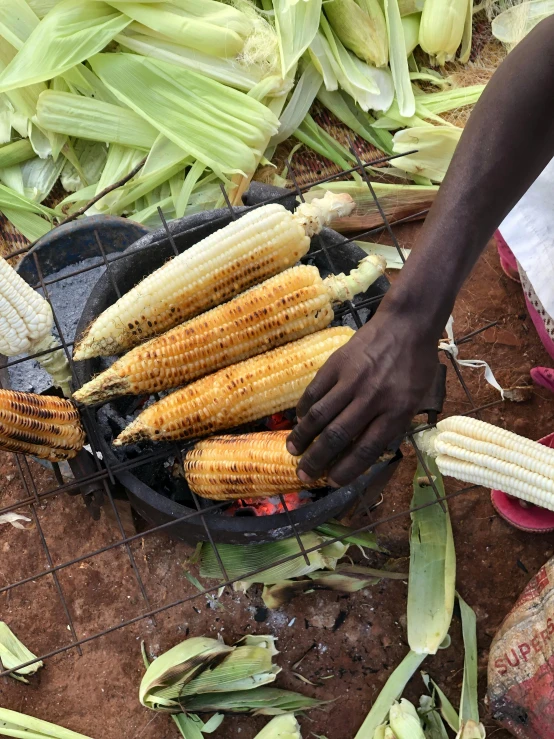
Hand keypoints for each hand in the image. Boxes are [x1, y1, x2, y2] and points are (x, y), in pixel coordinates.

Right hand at [286, 308, 438, 486]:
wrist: (406, 325)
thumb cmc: (415, 366)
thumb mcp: (416, 400)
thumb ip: (393, 424)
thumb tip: (367, 450)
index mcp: (395, 412)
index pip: (365, 450)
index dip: (346, 470)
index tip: (333, 481)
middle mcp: (371, 399)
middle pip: (336, 437)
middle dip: (317, 460)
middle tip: (304, 474)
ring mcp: (351, 380)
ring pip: (319, 415)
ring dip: (303, 437)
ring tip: (293, 450)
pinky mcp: (336, 364)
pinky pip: (315, 391)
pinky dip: (304, 409)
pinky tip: (301, 420)